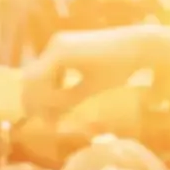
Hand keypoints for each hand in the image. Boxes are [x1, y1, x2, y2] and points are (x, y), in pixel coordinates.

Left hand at [21, 26, 157, 118]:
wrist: (138, 48)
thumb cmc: (120, 67)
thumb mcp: (90, 87)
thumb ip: (69, 99)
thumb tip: (49, 118)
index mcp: (59, 52)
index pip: (37, 79)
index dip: (38, 102)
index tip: (50, 122)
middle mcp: (54, 46)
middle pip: (31, 79)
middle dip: (36, 103)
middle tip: (48, 124)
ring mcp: (57, 46)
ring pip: (36, 80)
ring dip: (44, 102)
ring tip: (56, 119)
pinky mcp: (63, 50)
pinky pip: (46, 78)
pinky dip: (52, 96)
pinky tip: (64, 108)